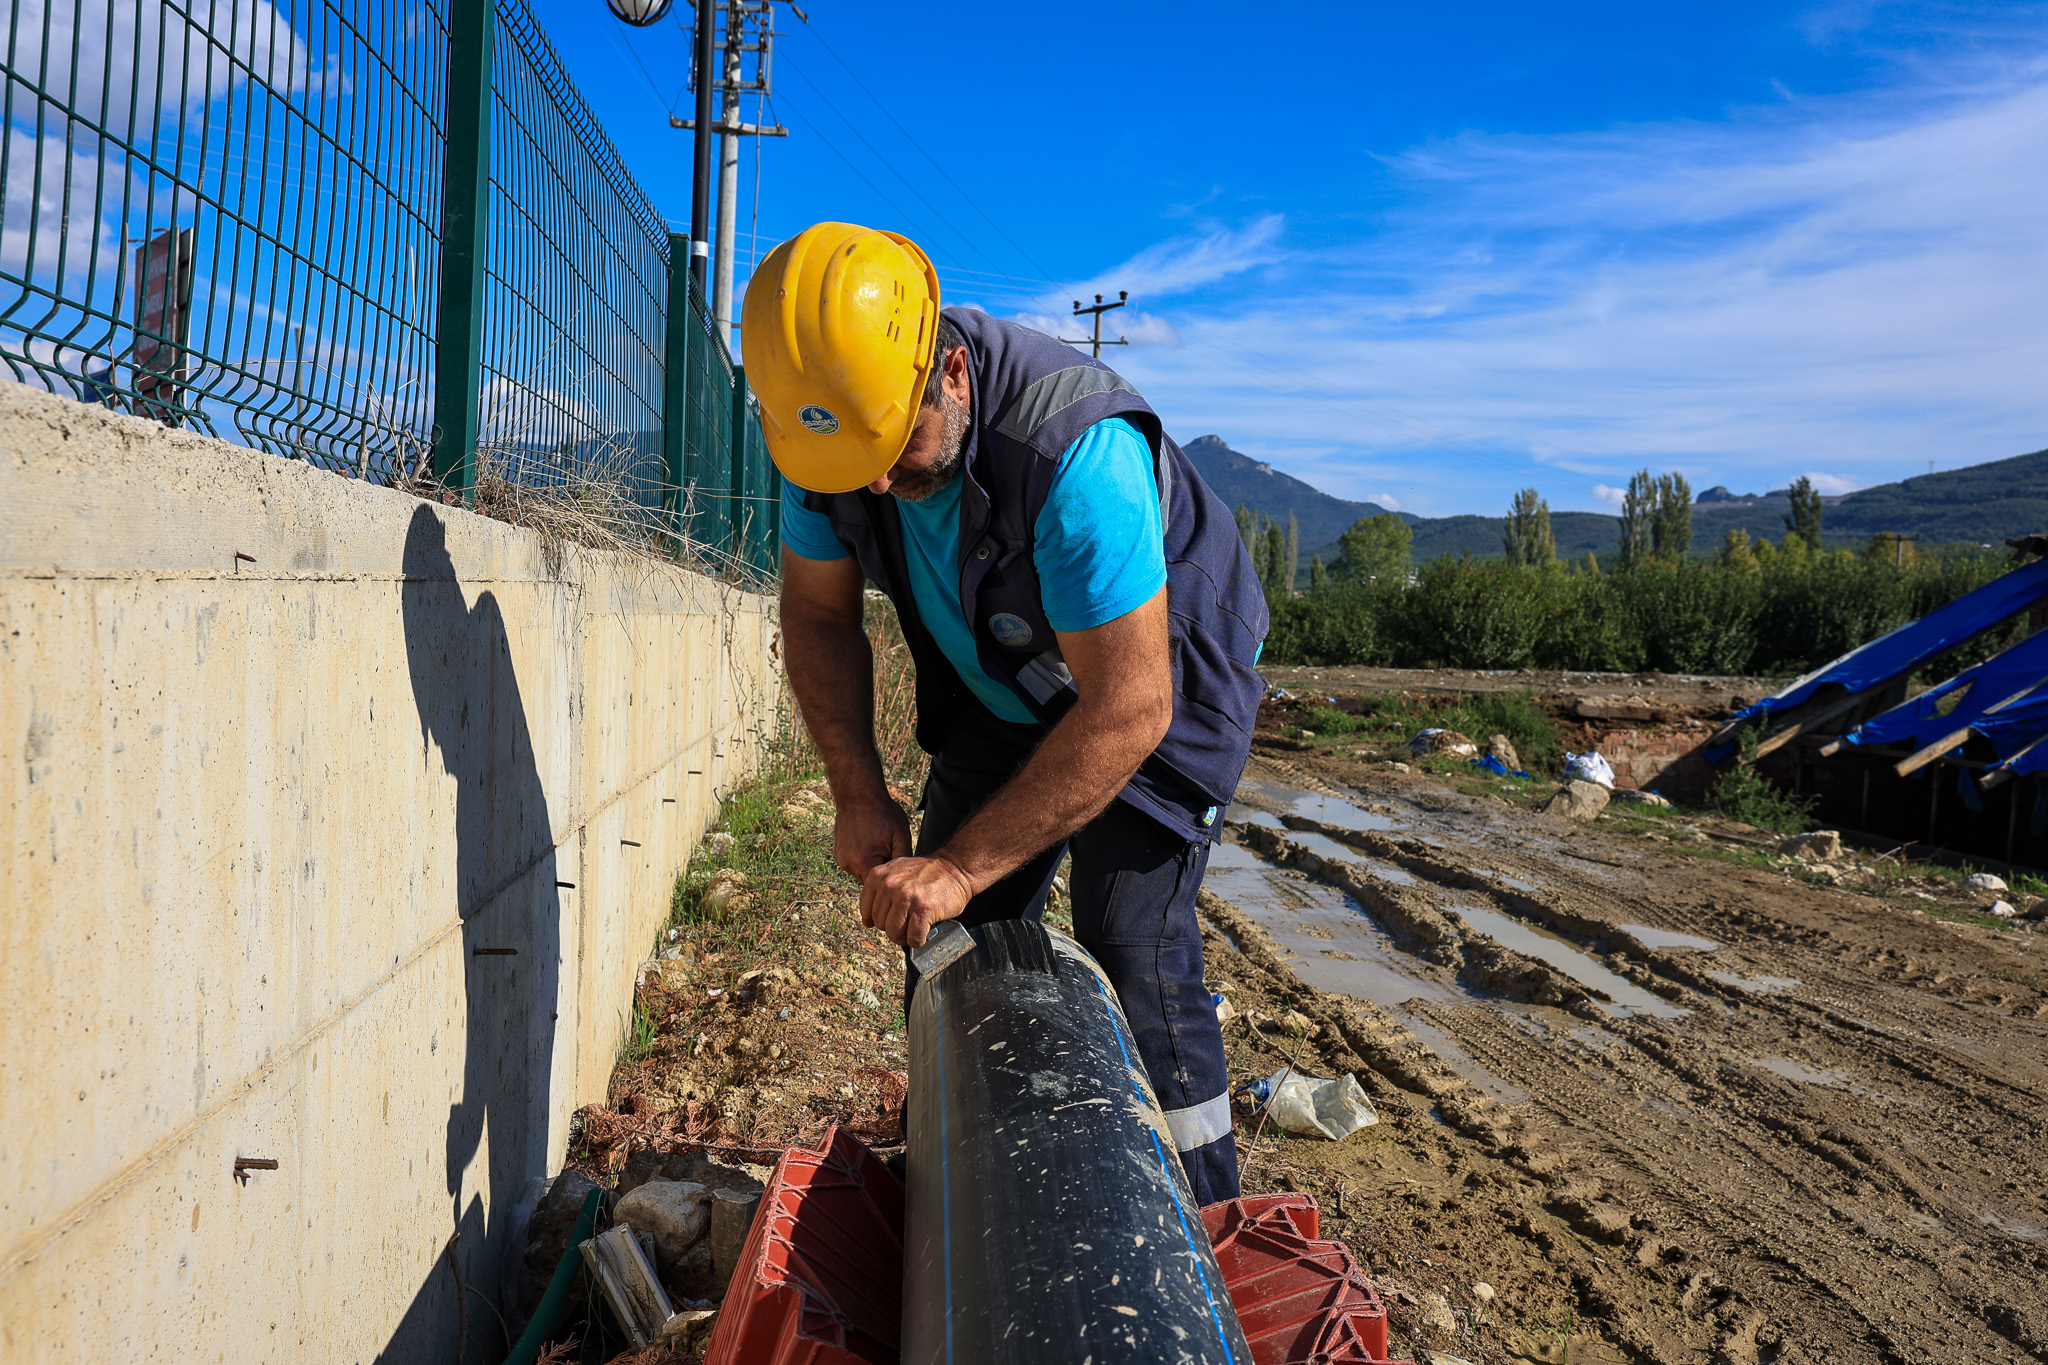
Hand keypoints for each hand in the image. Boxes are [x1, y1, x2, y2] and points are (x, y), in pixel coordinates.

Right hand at [833, 793, 911, 881]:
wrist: (858, 795)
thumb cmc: (883, 813)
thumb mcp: (901, 835)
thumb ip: (904, 859)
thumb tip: (908, 877)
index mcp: (865, 861)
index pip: (882, 884)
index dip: (892, 878)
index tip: (900, 869)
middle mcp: (849, 864)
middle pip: (870, 882)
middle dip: (882, 873)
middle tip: (891, 854)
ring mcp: (841, 860)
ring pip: (861, 875)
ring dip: (871, 867)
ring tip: (879, 848)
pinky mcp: (838, 855)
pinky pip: (853, 865)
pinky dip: (862, 860)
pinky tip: (868, 845)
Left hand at [861, 855, 975, 947]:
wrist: (955, 868)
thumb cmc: (927, 874)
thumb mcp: (897, 872)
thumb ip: (881, 892)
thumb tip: (867, 922)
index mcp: (879, 876)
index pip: (866, 910)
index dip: (879, 919)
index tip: (891, 918)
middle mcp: (889, 885)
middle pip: (881, 924)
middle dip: (894, 928)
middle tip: (908, 922)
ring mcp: (906, 897)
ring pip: (894, 933)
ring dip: (905, 937)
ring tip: (915, 929)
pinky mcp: (922, 910)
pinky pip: (913, 937)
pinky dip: (919, 940)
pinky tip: (924, 931)